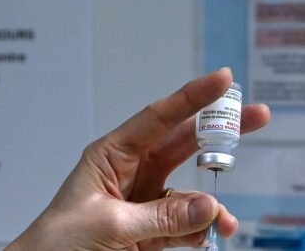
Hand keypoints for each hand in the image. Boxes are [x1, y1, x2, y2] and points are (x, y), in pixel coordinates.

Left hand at [6, 68, 269, 249]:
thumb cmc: (58, 240)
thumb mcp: (109, 222)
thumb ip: (160, 215)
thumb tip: (208, 207)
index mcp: (110, 155)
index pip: (156, 119)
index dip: (191, 97)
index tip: (222, 79)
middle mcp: (129, 170)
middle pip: (181, 144)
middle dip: (218, 133)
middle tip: (256, 115)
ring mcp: (143, 199)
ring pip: (189, 188)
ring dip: (209, 203)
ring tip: (223, 221)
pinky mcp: (150, 227)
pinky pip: (185, 221)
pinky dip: (201, 228)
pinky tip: (209, 235)